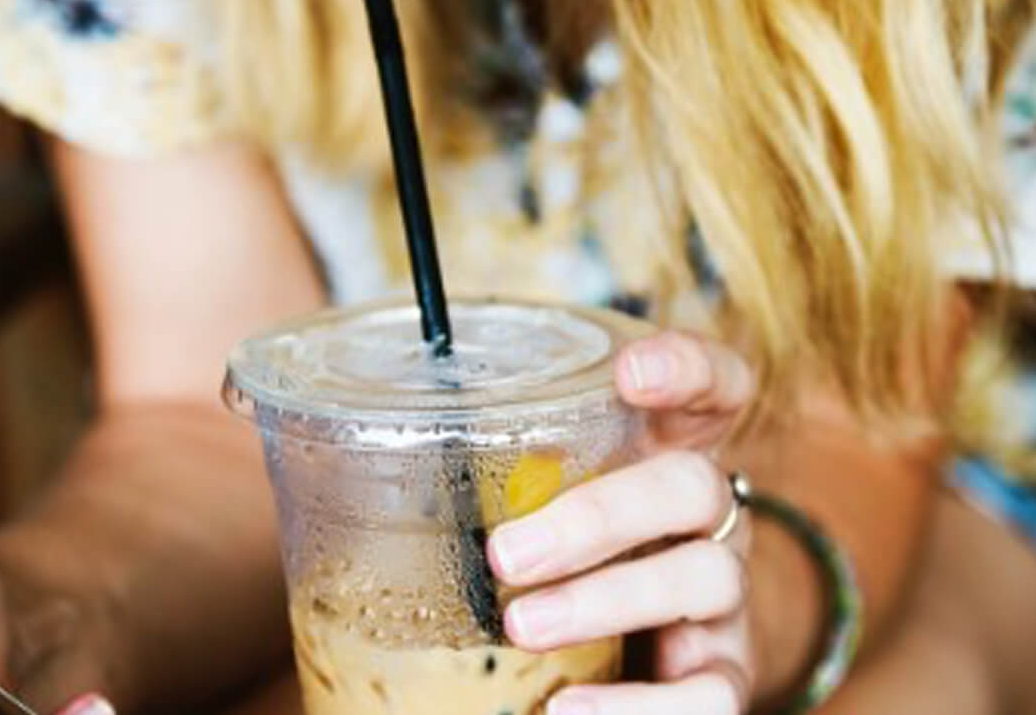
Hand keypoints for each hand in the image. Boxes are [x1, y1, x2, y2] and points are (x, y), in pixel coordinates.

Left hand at [488, 332, 755, 714]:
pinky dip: (639, 707)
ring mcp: (724, 594)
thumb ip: (480, 466)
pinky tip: (566, 710)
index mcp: (668, 448)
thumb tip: (323, 456)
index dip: (685, 367)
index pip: (714, 384)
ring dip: (605, 602)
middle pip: (692, 485)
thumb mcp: (536, 492)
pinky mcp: (724, 673)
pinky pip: (710, 694)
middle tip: (505, 554)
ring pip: (703, 579)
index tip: (628, 373)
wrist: (643, 644)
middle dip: (597, 515)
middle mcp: (708, 515)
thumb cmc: (568, 543)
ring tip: (520, 628)